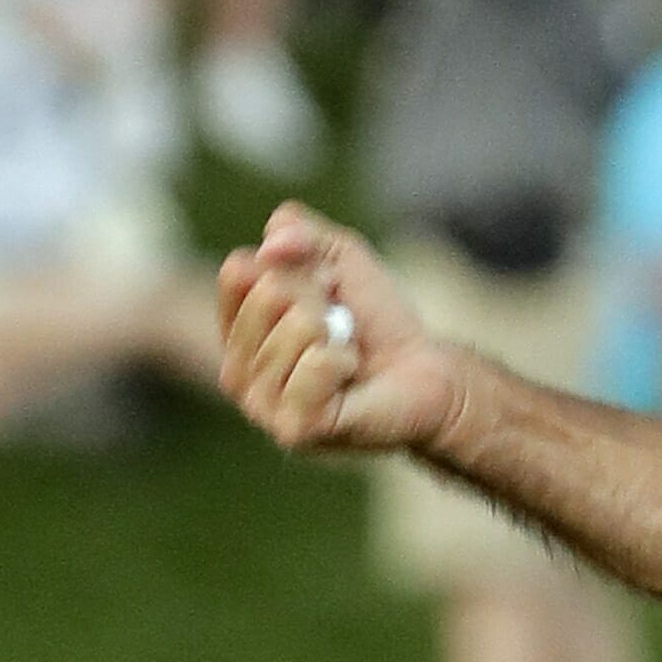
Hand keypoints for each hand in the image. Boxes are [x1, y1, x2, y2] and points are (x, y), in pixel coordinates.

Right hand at [217, 201, 465, 453]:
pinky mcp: (295, 429)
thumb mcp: (338, 258)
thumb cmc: (375, 320)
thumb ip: (300, 232)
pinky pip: (317, 363)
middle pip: (270, 295)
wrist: (425, 369)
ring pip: (297, 328)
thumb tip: (271, 244)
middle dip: (321, 298)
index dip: (297, 266)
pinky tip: (349, 378)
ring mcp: (261, 406)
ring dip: (338, 333)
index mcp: (236, 332)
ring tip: (347, 355)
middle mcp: (236, 373)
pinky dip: (345, 359)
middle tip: (342, 326)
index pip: (239, 272)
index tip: (324, 287)